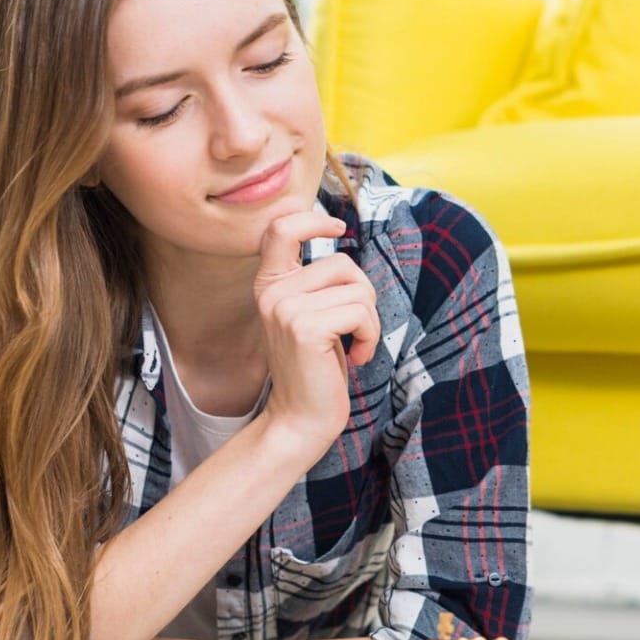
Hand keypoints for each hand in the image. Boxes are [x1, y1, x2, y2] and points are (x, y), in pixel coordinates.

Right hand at [252, 210, 381, 452]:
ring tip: (354, 345)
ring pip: (357, 290)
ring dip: (368, 321)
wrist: (300, 419)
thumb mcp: (311, 316)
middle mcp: (271, 292)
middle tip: (356, 328)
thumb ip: (318, 283)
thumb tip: (341, 240)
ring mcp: (285, 308)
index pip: (280, 228)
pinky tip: (357, 358)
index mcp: (270, 285)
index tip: (337, 229)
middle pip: (343, 263)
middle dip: (364, 295)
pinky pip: (360, 313)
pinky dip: (369, 335)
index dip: (312, 220)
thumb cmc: (315, 369)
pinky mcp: (304, 328)